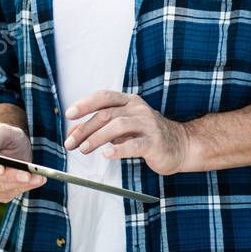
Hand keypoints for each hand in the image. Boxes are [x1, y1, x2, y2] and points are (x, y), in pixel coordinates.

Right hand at [0, 123, 45, 202]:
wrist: (11, 145)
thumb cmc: (3, 135)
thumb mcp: (0, 131)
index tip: (0, 168)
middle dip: (10, 177)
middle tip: (27, 174)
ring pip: (2, 188)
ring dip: (22, 183)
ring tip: (39, 176)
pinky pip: (11, 193)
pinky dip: (26, 187)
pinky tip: (38, 179)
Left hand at [62, 90, 193, 174]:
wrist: (180, 145)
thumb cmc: (148, 135)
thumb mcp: (123, 127)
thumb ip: (101, 128)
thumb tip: (73, 133)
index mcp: (129, 102)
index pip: (104, 97)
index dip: (85, 104)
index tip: (69, 114)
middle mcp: (138, 109)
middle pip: (107, 114)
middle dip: (85, 128)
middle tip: (71, 142)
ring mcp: (147, 125)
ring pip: (118, 126)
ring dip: (97, 138)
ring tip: (84, 148)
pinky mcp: (154, 143)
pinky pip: (135, 144)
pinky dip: (119, 149)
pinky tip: (107, 154)